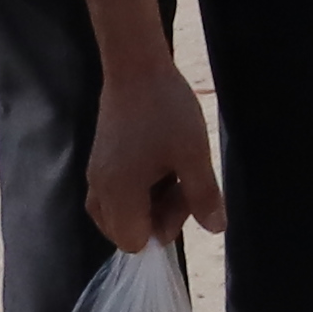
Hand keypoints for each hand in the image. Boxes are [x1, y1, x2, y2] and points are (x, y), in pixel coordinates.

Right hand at [87, 52, 227, 251]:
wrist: (136, 68)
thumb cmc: (167, 111)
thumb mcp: (194, 154)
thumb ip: (203, 196)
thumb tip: (216, 230)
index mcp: (119, 194)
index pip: (134, 243)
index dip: (164, 229)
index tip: (185, 198)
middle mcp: (100, 191)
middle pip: (127, 230)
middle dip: (159, 217)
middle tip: (183, 181)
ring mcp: (97, 176)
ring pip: (122, 211)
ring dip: (151, 202)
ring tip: (174, 169)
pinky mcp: (100, 162)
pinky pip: (117, 193)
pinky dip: (140, 189)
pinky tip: (160, 163)